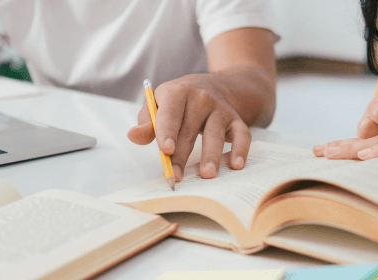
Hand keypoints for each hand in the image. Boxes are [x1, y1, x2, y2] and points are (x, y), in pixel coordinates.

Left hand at [127, 74, 251, 180]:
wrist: (211, 86)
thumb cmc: (178, 102)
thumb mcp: (158, 104)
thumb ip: (146, 122)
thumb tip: (134, 136)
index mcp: (177, 92)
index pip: (171, 112)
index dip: (167, 131)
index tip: (166, 150)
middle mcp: (201, 98)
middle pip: (190, 129)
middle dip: (182, 155)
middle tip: (177, 176)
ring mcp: (220, 109)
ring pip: (216, 133)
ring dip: (211, 155)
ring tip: (207, 174)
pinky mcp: (236, 119)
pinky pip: (242, 134)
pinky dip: (241, 150)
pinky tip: (236, 165)